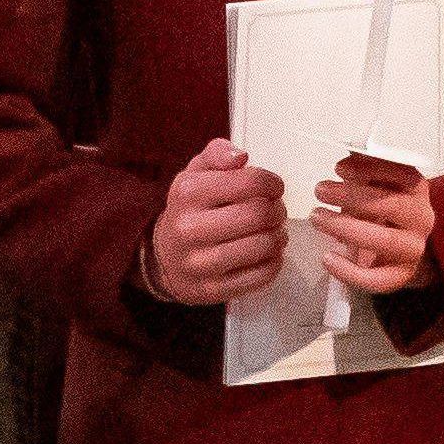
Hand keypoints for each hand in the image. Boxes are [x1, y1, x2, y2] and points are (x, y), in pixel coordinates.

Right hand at [144, 139, 288, 305]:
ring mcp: (200, 263)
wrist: (165, 257)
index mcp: (188, 193)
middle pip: (259, 215)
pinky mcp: (212, 290)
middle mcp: (189, 228)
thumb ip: (218, 153)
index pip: (250, 182)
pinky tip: (268, 253)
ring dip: (278, 236)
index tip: (273, 187)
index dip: (272, 183)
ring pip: (263, 246)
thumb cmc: (190, 210)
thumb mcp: (195, 174)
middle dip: (277, 210)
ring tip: (273, 231)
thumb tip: (240, 157)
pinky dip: (274, 261)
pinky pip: (261, 275)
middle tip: (276, 210)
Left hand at [312, 151, 437, 294]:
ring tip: (317, 218)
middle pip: (391, 206)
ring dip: (346, 228)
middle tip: (319, 190)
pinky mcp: (402, 275)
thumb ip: (364, 168)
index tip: (339, 168)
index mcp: (416, 190)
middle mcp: (422, 218)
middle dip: (351, 197)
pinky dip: (349, 271)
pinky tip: (327, 258)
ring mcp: (414, 248)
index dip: (370, 170)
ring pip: (385, 241)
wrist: (403, 247)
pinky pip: (378, 279)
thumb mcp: (376, 184)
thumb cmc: (382, 208)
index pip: (401, 174)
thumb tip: (348, 145)